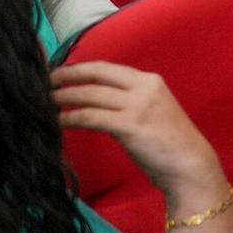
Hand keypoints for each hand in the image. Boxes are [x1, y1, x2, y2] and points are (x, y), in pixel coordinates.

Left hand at [50, 63, 226, 208]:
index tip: (59, 73)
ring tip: (42, 102)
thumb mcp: (151, 111)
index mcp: (150, 80)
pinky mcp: (130, 125)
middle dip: (66, 76)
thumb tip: (95, 100)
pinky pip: (90, 117)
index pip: (107, 68)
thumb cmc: (169, 142)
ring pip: (90, 94)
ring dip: (62, 97)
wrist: (189, 164)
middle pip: (96, 75)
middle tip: (42, 81)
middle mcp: (145, 87)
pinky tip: (56, 122)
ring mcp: (138, 105)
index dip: (80, 68)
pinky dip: (69, 118)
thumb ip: (129, 101)